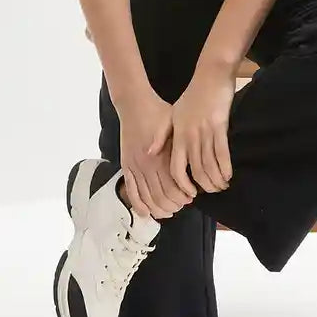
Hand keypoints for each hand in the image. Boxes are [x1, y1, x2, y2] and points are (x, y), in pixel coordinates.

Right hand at [118, 89, 198, 219]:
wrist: (134, 103)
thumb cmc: (158, 112)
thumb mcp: (173, 125)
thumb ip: (177, 145)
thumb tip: (185, 166)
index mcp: (160, 157)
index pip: (173, 188)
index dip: (183, 197)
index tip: (191, 197)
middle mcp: (146, 165)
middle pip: (161, 197)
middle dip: (173, 205)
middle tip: (182, 204)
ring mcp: (134, 167)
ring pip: (146, 198)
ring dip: (158, 208)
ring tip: (168, 210)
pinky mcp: (126, 166)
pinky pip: (131, 190)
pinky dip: (138, 204)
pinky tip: (146, 213)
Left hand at [160, 63, 235, 193]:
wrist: (209, 76)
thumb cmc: (192, 96)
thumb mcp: (172, 116)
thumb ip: (161, 136)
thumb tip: (149, 153)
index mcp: (178, 136)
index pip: (176, 167)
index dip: (182, 184)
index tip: (190, 193)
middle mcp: (190, 137)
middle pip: (195, 170)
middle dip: (204, 185)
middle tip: (212, 192)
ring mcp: (204, 132)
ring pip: (209, 164)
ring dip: (216, 179)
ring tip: (221, 186)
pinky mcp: (219, 126)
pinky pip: (222, 153)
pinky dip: (225, 167)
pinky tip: (228, 175)